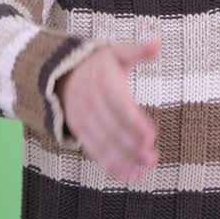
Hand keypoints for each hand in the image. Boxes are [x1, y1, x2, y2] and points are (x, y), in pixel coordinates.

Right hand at [57, 37, 160, 182]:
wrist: (60, 73)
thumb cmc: (98, 63)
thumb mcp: (115, 51)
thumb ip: (137, 50)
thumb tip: (158, 43)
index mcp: (103, 83)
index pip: (120, 106)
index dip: (134, 123)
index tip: (151, 137)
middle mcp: (91, 103)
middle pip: (113, 130)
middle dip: (132, 147)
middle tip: (153, 158)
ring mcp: (83, 120)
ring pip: (103, 145)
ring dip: (123, 160)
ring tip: (143, 171)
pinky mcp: (80, 132)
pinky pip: (95, 152)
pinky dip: (111, 165)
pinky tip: (129, 175)